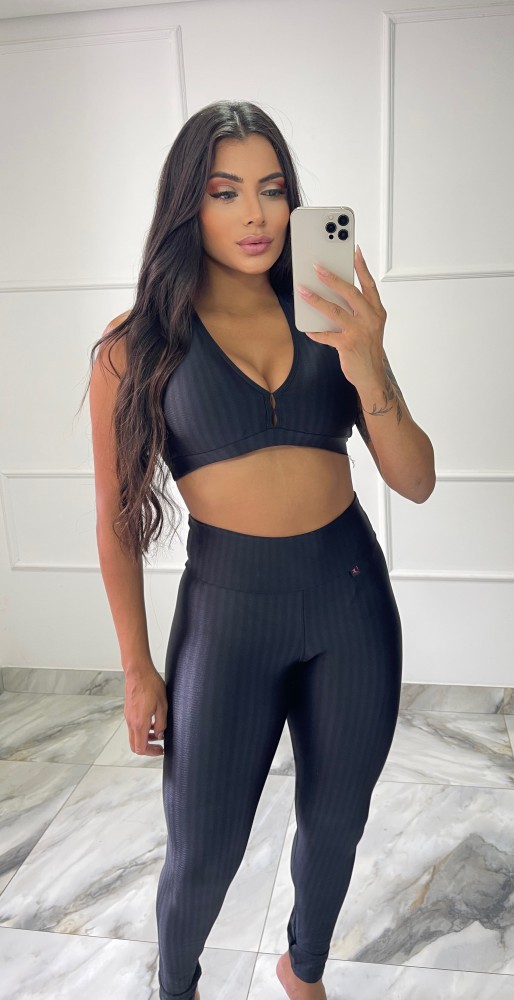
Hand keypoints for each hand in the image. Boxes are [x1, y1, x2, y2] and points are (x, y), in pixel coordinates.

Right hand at [124, 663, 167, 756]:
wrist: (138, 671)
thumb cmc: (151, 685)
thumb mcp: (162, 705)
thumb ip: (161, 723)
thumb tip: (159, 735)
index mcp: (139, 722)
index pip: (141, 748)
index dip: (151, 752)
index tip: (161, 749)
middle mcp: (131, 721)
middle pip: (134, 745)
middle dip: (147, 748)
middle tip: (159, 745)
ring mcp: (128, 716)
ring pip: (133, 735)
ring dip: (145, 738)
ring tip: (157, 731)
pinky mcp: (128, 710)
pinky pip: (133, 726)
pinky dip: (141, 729)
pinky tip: (152, 721)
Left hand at [296, 246, 386, 390]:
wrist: (372, 376)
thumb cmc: (368, 348)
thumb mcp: (369, 326)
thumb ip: (357, 310)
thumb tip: (335, 293)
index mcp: (377, 312)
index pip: (369, 285)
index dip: (362, 267)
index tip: (354, 251)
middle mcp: (371, 319)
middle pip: (350, 293)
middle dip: (332, 279)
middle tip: (317, 268)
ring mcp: (360, 332)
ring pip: (335, 311)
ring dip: (317, 300)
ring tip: (303, 291)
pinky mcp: (347, 345)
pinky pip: (327, 335)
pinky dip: (316, 332)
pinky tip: (307, 328)